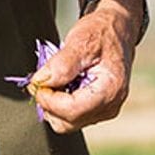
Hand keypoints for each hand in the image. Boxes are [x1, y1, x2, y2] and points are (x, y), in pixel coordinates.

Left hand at [31, 0, 139, 132]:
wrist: (117, 31)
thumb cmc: (102, 33)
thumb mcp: (81, 40)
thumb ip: (61, 63)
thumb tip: (42, 82)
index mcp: (111, 88)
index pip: (72, 109)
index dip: (48, 99)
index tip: (37, 83)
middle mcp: (111, 105)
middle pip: (67, 121)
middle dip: (49, 103)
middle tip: (42, 79)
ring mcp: (105, 110)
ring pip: (67, 123)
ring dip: (53, 104)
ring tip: (55, 79)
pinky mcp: (98, 110)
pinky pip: (72, 117)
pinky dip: (60, 104)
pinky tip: (63, 84)